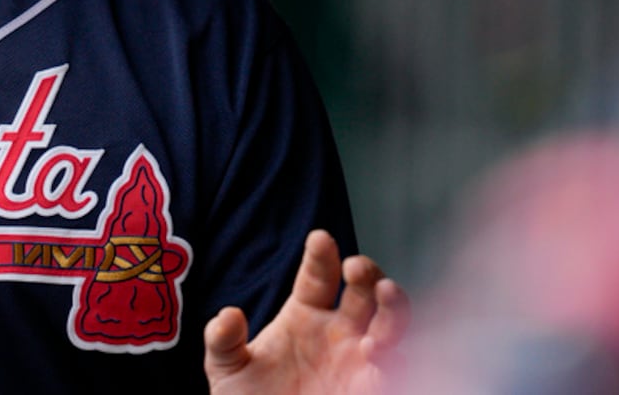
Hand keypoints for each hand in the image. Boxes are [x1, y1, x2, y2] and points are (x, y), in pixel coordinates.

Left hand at [204, 230, 408, 394]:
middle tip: (356, 267)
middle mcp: (339, 331)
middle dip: (367, 272)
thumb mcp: (227, 370)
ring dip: (394, 306)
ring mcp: (360, 359)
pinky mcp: (373, 388)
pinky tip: (378, 352)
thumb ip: (223, 341)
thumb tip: (227, 315)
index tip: (320, 239)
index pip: (318, 275)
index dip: (321, 255)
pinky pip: (396, 369)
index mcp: (305, 314)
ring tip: (386, 293)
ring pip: (391, 323)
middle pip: (364, 290)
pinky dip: (395, 357)